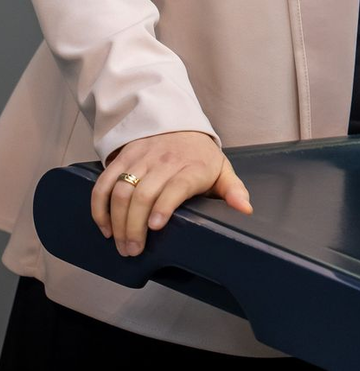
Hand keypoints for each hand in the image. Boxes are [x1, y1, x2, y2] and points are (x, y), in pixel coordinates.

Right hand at [91, 130, 251, 256]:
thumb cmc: (200, 155)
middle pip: (143, 194)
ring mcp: (142, 158)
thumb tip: (245, 209)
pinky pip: (104, 183)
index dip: (164, 205)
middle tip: (133, 250)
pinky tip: (105, 227)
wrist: (178, 123)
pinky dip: (99, 207)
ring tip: (120, 244)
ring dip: (116, 221)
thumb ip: (233, 190)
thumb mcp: (221, 169)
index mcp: (192, 166)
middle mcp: (165, 161)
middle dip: (134, 226)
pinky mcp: (123, 157)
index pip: (176, 185)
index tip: (155, 226)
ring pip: (122, 191)